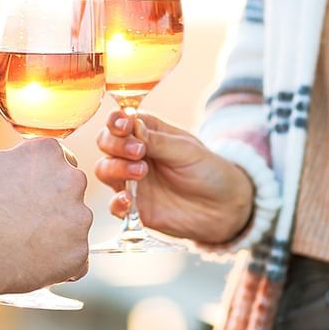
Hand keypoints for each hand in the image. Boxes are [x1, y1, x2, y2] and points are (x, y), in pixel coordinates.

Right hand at [0, 138, 91, 295]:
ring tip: (21, 248)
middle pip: (71, 193)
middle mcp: (72, 179)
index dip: (42, 181)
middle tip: (24, 224)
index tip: (28, 195)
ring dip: (57, 237)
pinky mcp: (78, 252)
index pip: (60, 161)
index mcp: (49, 153)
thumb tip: (26, 168)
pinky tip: (31, 265)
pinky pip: (75, 261)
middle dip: (55, 207)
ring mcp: (79, 218)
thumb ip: (21, 163)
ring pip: (74, 228)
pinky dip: (58, 266)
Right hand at [94, 111, 252, 243]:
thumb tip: (131, 126)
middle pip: (106, 143)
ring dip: (116, 169)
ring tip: (142, 172)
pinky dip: (116, 202)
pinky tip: (127, 201)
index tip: (124, 126)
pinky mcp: (134, 207)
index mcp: (148, 133)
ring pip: (104, 170)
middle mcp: (134, 155)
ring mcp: (131, 181)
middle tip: (138, 152)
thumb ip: (158, 141)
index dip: (116, 122)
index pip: (120, 121)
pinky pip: (113, 205)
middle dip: (116, 145)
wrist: (224, 208)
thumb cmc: (209, 171)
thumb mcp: (187, 151)